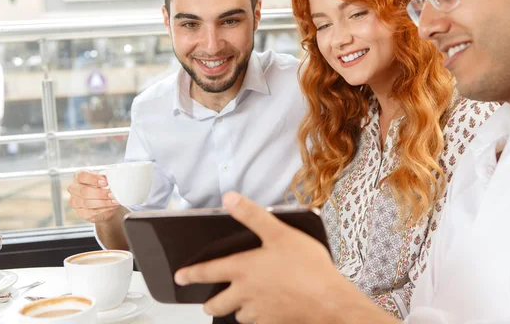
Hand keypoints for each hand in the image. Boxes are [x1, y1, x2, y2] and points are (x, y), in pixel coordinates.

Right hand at [67, 171, 120, 222]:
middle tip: (112, 194)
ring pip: (88, 203)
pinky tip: (112, 206)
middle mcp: (74, 189)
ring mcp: (76, 202)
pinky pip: (92, 212)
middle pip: (84, 191)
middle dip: (100, 193)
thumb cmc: (103, 187)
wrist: (105, 202)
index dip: (93, 178)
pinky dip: (104, 209)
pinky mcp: (82, 213)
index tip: (105, 182)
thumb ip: (106, 178)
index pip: (82, 176)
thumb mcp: (104, 179)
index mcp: (78, 177)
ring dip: (104, 202)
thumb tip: (112, 179)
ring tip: (115, 201)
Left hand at [174, 192, 356, 323]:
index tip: (180, 278)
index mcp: (243, 270)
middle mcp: (246, 294)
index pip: (208, 272)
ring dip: (236, 309)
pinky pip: (258, 322)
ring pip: (238, 315)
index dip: (191, 274)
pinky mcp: (274, 323)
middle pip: (217, 305)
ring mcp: (259, 312)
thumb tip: (230, 199)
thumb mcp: (279, 232)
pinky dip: (258, 317)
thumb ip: (252, 215)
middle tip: (209, 301)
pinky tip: (267, 309)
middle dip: (211, 303)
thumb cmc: (306, 267)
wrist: (328, 301)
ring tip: (241, 302)